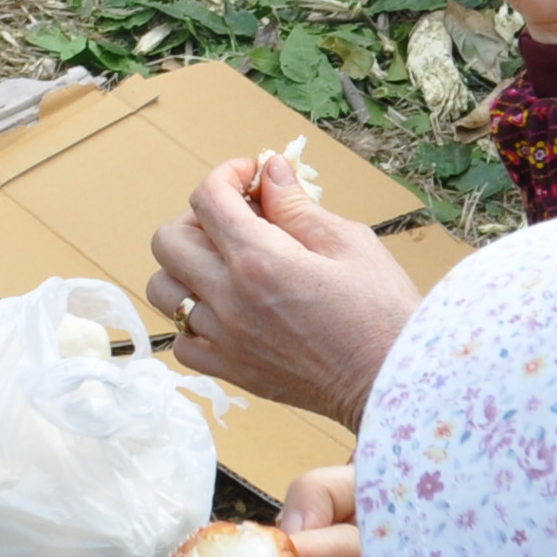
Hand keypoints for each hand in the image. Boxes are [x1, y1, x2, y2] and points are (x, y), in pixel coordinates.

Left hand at [146, 153, 420, 425]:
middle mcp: (230, 301)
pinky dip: (192, 319)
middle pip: (169, 239)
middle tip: (238, 217)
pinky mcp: (231, 372)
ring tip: (227, 262)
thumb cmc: (381, 313)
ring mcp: (225, 341)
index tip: (252, 175)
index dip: (227, 174)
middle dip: (199, 215)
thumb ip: (297, 206)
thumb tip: (269, 172)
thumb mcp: (349, 243)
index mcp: (260, 261)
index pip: (208, 199)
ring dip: (186, 265)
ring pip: (163, 290)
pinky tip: (226, 308)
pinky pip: (180, 342)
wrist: (392, 384)